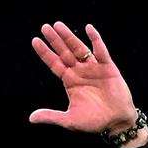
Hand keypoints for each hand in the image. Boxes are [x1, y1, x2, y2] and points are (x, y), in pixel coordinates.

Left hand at [29, 22, 140, 138]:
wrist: (116, 122)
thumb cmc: (94, 122)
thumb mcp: (70, 120)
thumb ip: (51, 116)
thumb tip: (31, 118)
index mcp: (70, 81)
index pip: (54, 63)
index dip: (45, 53)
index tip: (35, 41)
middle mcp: (80, 71)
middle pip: (64, 52)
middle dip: (55, 40)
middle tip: (45, 27)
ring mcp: (93, 68)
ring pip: (79, 48)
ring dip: (69, 37)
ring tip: (58, 25)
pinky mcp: (108, 67)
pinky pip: (101, 51)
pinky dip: (95, 40)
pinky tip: (88, 28)